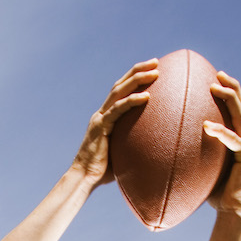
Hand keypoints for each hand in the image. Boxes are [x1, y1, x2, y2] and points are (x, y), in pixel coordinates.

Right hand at [72, 59, 157, 184]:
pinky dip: (132, 101)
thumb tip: (154, 149)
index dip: (134, 78)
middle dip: (138, 71)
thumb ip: (134, 145)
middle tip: (156, 62)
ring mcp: (100, 118)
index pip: (120, 91)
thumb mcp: (123, 153)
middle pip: (120, 85)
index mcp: (106, 117)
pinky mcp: (101, 127)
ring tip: (155, 72)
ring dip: (137, 79)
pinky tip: (146, 97)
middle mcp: (102, 113)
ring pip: (119, 92)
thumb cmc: (104, 171)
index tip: (152, 70)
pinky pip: (118, 110)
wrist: (84, 178)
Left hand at [205, 71, 240, 229]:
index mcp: (238, 139)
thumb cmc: (216, 193)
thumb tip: (168, 148)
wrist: (234, 213)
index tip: (212, 78)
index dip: (226, 93)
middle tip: (218, 73)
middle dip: (231, 88)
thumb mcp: (203, 168)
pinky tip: (207, 126)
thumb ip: (194, 155)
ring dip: (230, 99)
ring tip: (216, 86)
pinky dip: (221, 133)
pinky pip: (234, 142)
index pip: (234, 111)